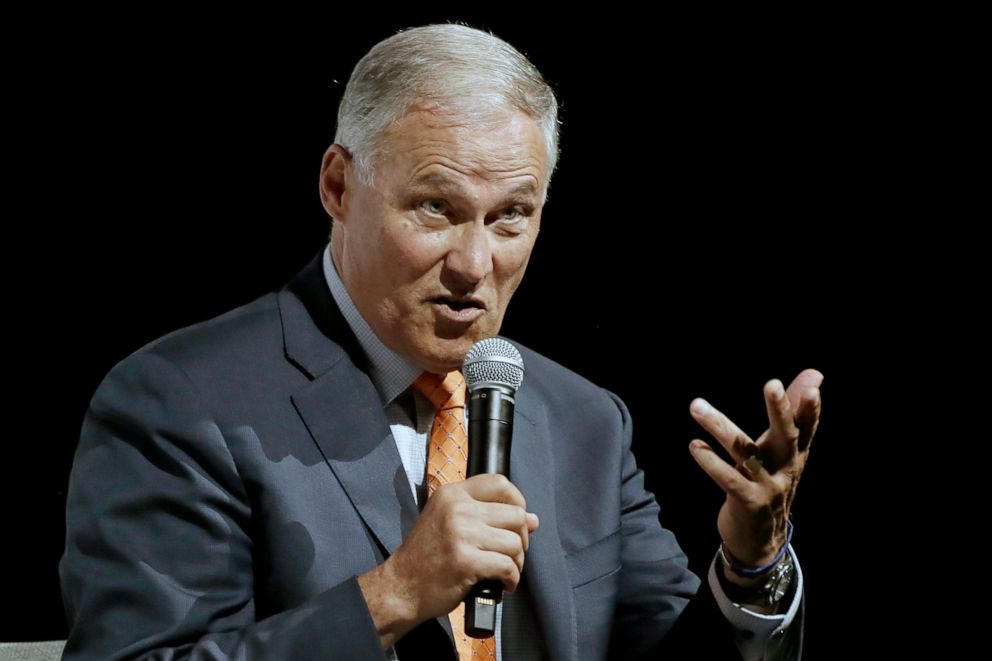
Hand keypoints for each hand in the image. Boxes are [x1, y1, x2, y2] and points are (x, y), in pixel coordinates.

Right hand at [358, 474, 539, 646]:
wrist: (401, 587)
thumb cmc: (427, 556)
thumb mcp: (449, 522)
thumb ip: (487, 515)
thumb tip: (533, 519)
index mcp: (452, 494)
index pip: (500, 483)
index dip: (518, 502)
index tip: (516, 522)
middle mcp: (456, 508)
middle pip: (515, 515)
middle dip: (521, 539)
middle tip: (511, 554)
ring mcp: (460, 534)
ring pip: (515, 543)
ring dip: (517, 562)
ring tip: (506, 571)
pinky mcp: (465, 561)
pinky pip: (507, 567)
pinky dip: (512, 580)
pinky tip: (503, 585)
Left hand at [688, 369, 822, 568]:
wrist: (762, 540)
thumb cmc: (770, 483)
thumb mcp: (782, 450)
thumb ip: (793, 412)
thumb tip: (815, 374)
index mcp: (795, 453)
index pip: (807, 426)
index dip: (810, 407)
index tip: (813, 383)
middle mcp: (785, 468)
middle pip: (787, 435)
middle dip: (780, 410)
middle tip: (771, 384)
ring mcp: (767, 487)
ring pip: (745, 452)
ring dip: (720, 427)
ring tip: (696, 406)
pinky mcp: (747, 503)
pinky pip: (728, 479)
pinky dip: (710, 462)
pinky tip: (694, 445)